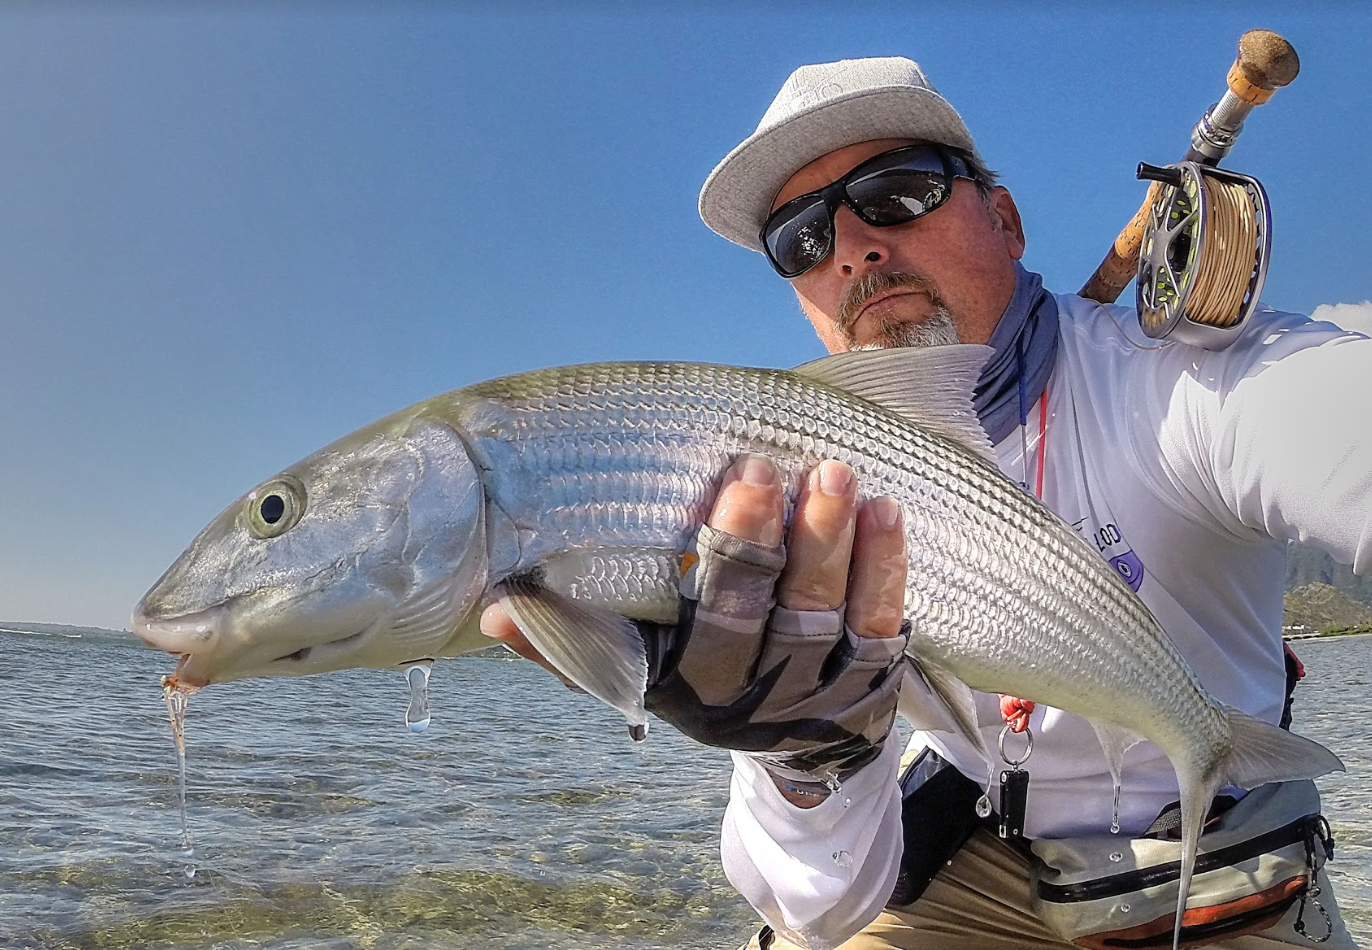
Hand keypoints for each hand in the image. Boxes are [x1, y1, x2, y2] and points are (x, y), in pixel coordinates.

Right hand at [481, 454, 910, 782]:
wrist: (798, 753)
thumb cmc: (704, 680)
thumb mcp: (637, 668)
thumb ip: (574, 638)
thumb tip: (492, 609)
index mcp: (693, 684)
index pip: (707, 617)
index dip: (726, 551)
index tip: (738, 479)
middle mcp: (757, 694)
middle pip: (766, 613)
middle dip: (769, 539)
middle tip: (773, 467)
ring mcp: (820, 693)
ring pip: (828, 614)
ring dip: (834, 544)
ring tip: (836, 474)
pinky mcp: (872, 687)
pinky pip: (882, 625)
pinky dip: (885, 570)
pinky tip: (886, 513)